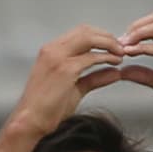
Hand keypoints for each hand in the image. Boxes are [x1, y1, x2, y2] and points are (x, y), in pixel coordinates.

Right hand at [8, 25, 124, 138]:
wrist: (31, 120)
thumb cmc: (48, 108)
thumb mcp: (75, 88)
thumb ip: (94, 78)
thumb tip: (115, 73)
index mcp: (51, 51)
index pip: (79, 33)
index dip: (100, 36)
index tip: (114, 46)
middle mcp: (52, 49)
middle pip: (86, 31)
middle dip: (107, 37)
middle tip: (121, 48)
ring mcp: (58, 57)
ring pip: (89, 39)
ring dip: (109, 44)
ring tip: (121, 54)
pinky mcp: (65, 69)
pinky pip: (91, 58)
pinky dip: (106, 58)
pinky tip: (115, 63)